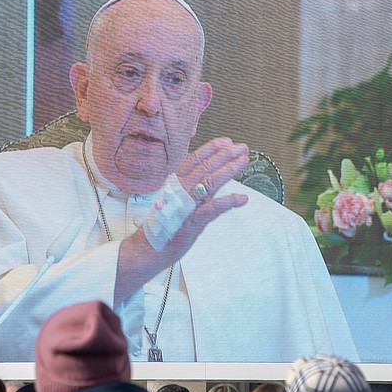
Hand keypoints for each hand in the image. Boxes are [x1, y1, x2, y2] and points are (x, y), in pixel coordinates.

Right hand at [115, 138, 249, 303]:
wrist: (147, 250)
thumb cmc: (162, 228)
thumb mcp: (176, 204)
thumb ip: (193, 192)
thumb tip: (211, 181)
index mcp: (174, 185)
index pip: (193, 161)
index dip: (210, 150)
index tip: (225, 141)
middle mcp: (179, 191)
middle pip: (205, 168)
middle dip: (225, 155)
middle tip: (241, 147)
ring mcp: (186, 206)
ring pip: (209, 183)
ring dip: (228, 170)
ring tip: (243, 161)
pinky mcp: (192, 223)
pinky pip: (212, 209)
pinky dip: (227, 202)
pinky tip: (241, 198)